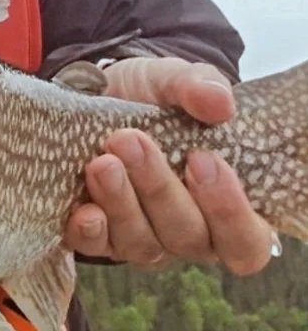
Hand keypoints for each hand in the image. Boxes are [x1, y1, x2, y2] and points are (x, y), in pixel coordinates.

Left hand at [62, 56, 275, 275]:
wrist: (96, 92)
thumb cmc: (151, 96)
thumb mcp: (174, 81)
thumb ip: (200, 86)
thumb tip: (218, 101)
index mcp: (227, 207)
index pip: (245, 240)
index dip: (230, 211)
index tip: (203, 159)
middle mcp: (189, 233)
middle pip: (188, 238)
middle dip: (159, 189)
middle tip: (131, 141)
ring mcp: (143, 238)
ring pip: (143, 245)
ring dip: (122, 204)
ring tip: (102, 163)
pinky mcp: (99, 234)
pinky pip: (97, 249)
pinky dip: (91, 233)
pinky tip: (85, 211)